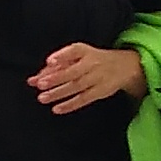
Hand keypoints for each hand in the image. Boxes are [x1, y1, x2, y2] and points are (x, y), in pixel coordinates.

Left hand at [31, 42, 146, 113]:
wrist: (125, 66)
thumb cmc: (92, 60)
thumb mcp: (79, 56)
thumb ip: (56, 65)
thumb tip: (35, 78)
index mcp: (85, 51)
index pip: (73, 51)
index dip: (61, 56)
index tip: (49, 61)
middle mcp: (92, 63)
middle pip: (72, 72)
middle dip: (56, 78)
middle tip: (40, 84)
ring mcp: (97, 77)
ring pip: (76, 86)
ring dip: (59, 93)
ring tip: (43, 98)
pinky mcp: (100, 91)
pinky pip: (84, 99)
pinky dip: (70, 105)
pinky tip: (57, 109)